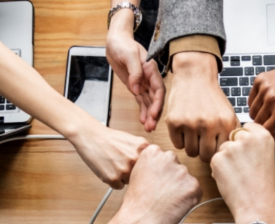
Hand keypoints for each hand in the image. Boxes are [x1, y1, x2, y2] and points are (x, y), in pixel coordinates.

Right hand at [71, 125, 148, 188]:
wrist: (91, 137)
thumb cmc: (110, 139)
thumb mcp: (133, 141)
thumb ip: (144, 153)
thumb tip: (153, 168)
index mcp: (143, 148)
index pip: (150, 166)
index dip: (142, 167)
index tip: (137, 166)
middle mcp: (136, 159)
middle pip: (141, 175)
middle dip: (133, 172)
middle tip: (121, 163)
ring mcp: (125, 170)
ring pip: (130, 182)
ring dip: (123, 177)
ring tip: (113, 164)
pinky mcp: (113, 178)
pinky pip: (118, 186)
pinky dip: (113, 181)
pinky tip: (108, 169)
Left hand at [107, 11, 164, 131]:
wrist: (116, 42)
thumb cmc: (123, 45)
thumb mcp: (129, 55)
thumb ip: (135, 72)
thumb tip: (136, 88)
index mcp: (151, 69)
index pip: (159, 88)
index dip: (158, 102)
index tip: (154, 114)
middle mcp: (149, 78)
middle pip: (156, 98)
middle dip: (155, 113)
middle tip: (151, 126)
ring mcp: (143, 83)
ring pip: (149, 102)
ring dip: (149, 115)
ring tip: (148, 129)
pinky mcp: (136, 86)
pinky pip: (141, 101)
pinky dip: (143, 111)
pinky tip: (143, 121)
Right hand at [118, 145, 201, 223]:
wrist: (140, 221)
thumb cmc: (136, 203)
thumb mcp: (137, 174)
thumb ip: (152, 166)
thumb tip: (163, 169)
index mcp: (152, 152)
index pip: (164, 157)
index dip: (161, 172)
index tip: (156, 181)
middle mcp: (169, 157)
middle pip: (176, 166)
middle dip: (173, 178)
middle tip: (162, 193)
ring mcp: (182, 171)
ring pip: (186, 179)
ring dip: (181, 189)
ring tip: (167, 201)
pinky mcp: (193, 185)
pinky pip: (195, 191)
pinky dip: (189, 199)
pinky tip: (175, 205)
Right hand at [166, 51, 236, 161]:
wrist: (194, 77)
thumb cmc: (212, 98)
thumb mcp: (229, 113)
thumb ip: (232, 133)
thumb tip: (231, 154)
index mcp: (225, 123)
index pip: (221, 152)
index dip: (217, 151)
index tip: (213, 146)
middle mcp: (208, 124)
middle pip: (205, 156)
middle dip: (204, 152)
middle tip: (202, 142)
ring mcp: (190, 124)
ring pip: (191, 152)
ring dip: (192, 146)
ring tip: (193, 134)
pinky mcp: (174, 122)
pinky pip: (177, 145)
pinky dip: (180, 140)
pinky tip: (184, 129)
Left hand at [211, 123, 274, 223]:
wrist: (256, 204)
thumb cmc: (262, 185)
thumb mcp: (266, 157)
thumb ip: (254, 144)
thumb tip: (238, 137)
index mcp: (263, 135)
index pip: (246, 127)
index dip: (244, 140)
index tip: (248, 151)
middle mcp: (247, 138)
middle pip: (232, 137)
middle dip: (234, 149)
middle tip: (243, 167)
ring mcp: (231, 148)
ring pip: (222, 149)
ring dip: (225, 160)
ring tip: (238, 175)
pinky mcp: (218, 158)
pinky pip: (214, 160)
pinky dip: (218, 170)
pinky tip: (230, 179)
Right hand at [248, 54, 274, 141]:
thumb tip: (271, 141)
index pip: (265, 133)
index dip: (273, 133)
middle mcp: (271, 99)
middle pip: (257, 123)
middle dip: (267, 124)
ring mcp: (264, 88)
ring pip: (252, 112)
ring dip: (261, 113)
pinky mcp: (260, 80)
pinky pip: (251, 100)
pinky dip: (258, 102)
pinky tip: (271, 99)